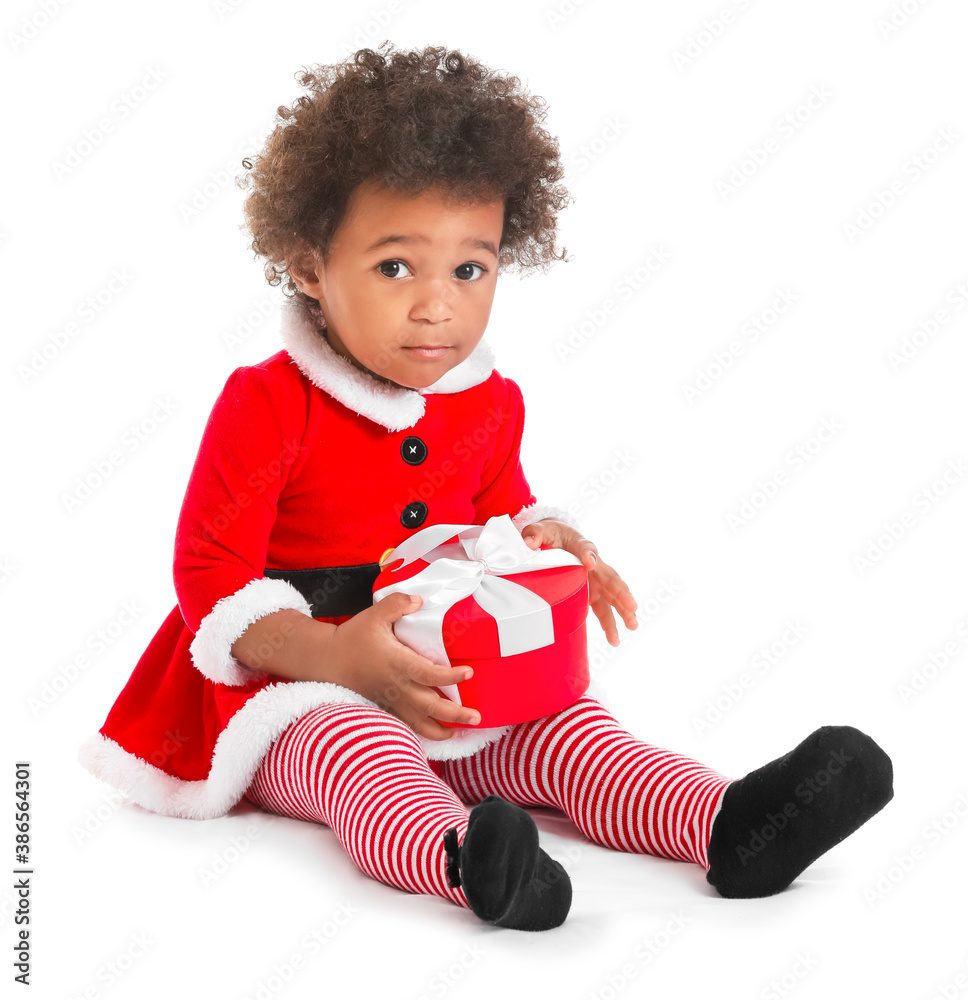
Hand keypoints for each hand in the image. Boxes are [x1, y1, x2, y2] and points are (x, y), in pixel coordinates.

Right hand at [329, 592, 480, 739]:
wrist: (327, 660)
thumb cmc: (352, 637)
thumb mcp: (375, 614)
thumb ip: (398, 604)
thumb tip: (420, 600)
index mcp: (397, 663)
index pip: (430, 674)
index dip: (451, 676)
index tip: (469, 673)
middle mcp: (397, 686)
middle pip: (431, 707)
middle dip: (455, 714)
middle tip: (477, 717)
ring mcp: (391, 700)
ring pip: (419, 723)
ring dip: (442, 731)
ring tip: (460, 732)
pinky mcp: (385, 707)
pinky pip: (407, 724)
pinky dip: (423, 731)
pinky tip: (437, 732)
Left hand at [520, 518, 637, 646]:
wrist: (559, 538)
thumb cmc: (552, 533)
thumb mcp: (541, 529)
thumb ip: (534, 533)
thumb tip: (530, 542)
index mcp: (580, 546)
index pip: (586, 548)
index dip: (588, 555)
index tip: (590, 563)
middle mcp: (593, 565)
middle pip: (610, 578)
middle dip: (621, 592)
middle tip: (632, 606)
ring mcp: (594, 581)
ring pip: (611, 597)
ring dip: (623, 612)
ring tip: (633, 627)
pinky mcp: (590, 593)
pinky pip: (602, 609)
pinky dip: (609, 623)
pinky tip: (613, 639)